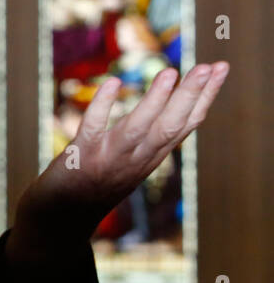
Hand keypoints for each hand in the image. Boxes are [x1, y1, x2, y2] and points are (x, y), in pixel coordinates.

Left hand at [9, 62, 229, 282]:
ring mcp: (109, 159)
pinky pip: (93, 128)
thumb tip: (168, 104)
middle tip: (210, 65)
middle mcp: (136, 159)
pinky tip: (113, 83)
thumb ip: (149, 138)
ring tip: (170, 72)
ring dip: (155, 102)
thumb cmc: (96, 183)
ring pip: (139, 129)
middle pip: (171, 126)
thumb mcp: (130, 161)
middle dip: (192, 96)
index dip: (204, 97)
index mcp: (151, 156)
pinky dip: (103, 106)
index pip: (186, 125)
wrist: (61, 217)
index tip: (220, 68)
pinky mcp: (80, 156)